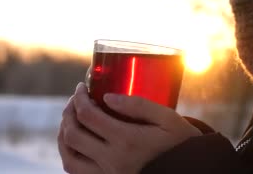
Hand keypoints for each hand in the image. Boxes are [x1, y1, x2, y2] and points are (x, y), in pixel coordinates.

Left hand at [59, 82, 201, 173]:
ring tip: (70, 121)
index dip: (78, 98)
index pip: (88, 115)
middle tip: (74, 101)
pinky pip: (76, 173)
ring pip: (69, 158)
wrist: (189, 173)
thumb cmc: (180, 144)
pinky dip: (70, 155)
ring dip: (63, 136)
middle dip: (68, 113)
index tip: (80, 88)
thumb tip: (106, 97)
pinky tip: (76, 143)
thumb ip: (138, 105)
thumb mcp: (168, 119)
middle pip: (73, 135)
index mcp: (127, 141)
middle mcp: (112, 161)